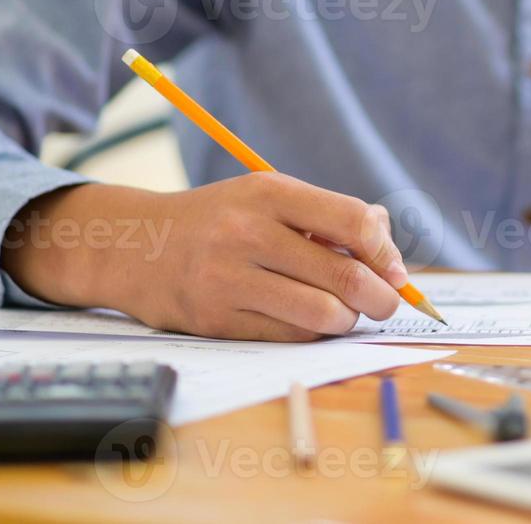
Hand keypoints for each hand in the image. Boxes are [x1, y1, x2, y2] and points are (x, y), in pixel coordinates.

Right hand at [2, 174, 408, 341]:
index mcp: (268, 193)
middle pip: (344, 276)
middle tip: (384, 303)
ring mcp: (228, 278)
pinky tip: (306, 321)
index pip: (352, 221)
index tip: (396, 271)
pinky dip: (311, 334)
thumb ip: (328, 216)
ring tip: (341, 313)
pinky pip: (289, 336)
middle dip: (380, 297)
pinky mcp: (214, 319)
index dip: (386, 253)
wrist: (134, 246)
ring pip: (322, 314)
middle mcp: (248, 233)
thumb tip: (390, 251)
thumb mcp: (266, 197)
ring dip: (345, 320)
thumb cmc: (219, 221)